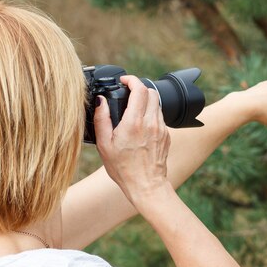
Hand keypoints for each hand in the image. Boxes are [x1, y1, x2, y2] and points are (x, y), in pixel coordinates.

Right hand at [93, 75, 170, 202]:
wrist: (147, 186)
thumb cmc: (124, 169)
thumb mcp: (104, 145)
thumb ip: (102, 119)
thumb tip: (100, 101)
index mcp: (134, 122)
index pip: (139, 89)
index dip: (132, 80)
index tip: (124, 81)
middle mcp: (151, 122)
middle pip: (151, 92)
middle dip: (139, 89)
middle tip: (128, 95)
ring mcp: (161, 129)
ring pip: (157, 104)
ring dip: (146, 102)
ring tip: (133, 111)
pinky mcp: (166, 136)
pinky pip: (160, 117)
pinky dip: (151, 115)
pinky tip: (141, 126)